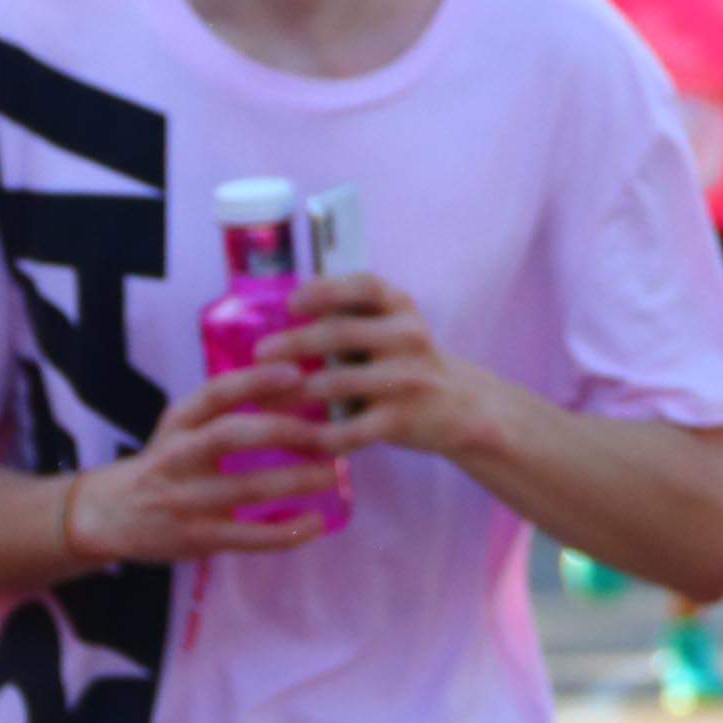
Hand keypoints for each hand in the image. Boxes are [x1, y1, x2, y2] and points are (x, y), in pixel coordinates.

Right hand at [66, 365, 339, 564]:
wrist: (107, 516)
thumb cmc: (165, 463)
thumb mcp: (183, 428)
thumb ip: (228, 410)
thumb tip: (300, 383)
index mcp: (178, 422)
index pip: (216, 393)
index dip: (256, 381)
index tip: (298, 373)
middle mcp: (177, 456)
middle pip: (230, 434)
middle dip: (284, 430)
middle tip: (327, 432)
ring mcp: (185, 499)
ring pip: (247, 487)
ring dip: (296, 480)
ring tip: (332, 473)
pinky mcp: (196, 538)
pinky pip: (249, 537)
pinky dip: (287, 532)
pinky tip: (316, 523)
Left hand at [258, 272, 502, 462]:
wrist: (462, 408)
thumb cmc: (407, 363)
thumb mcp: (394, 325)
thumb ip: (352, 315)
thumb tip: (283, 311)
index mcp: (403, 308)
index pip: (366, 286)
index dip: (326, 290)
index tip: (291, 303)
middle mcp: (409, 338)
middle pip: (342, 333)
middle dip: (295, 342)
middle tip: (260, 353)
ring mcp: (408, 380)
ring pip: (338, 382)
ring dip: (293, 391)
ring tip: (262, 398)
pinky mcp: (403, 420)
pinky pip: (350, 429)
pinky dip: (318, 435)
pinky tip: (297, 436)